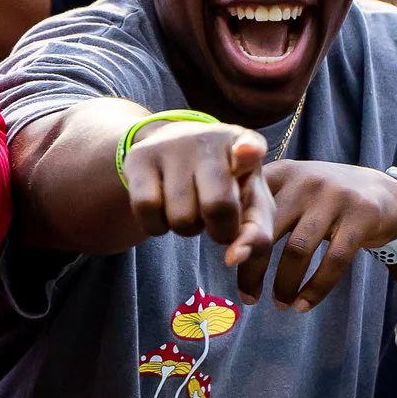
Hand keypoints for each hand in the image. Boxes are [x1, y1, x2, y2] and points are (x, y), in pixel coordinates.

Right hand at [122, 121, 275, 285]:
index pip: (251, 146)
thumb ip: (256, 236)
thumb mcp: (249, 206)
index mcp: (248, 145)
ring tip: (190, 209)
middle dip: (219, 231)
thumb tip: (233, 258)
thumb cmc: (225, 186)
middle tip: (216, 221)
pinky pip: (146, 209)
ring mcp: (172, 145)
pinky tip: (163, 213)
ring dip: (187, 229)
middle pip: (217, 206)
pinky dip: (156, 226)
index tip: (247, 153)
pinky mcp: (140, 157)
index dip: (249, 151)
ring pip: (180, 216)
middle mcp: (209, 139)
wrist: (176, 149)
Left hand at [242, 162, 396, 309]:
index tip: (228, 265)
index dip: (234, 237)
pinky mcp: (361, 217)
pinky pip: (333, 261)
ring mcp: (335, 197)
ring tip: (279, 303)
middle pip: (267, 231)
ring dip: (284, 284)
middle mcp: (305, 181)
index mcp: (282, 173)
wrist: (384, 192)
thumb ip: (263, 206)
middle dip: (253, 269)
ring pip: (298, 250)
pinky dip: (315, 289)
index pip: (248, 207)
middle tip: (247, 296)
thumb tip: (227, 247)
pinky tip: (303, 305)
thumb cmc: (325, 199)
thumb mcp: (294, 188)